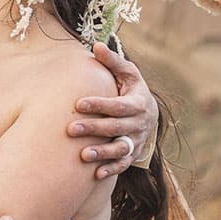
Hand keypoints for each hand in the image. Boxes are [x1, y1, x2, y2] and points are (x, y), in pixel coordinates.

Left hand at [68, 43, 157, 178]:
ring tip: (82, 155)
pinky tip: (95, 174)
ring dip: (102, 153)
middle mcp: (139, 124)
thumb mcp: (128, 72)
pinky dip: (111, 169)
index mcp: (138, 103)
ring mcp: (137, 140)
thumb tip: (96, 45)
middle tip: (70, 130)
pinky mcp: (133, 154)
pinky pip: (123, 164)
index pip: (117, 105)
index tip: (78, 104)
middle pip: (115, 128)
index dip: (99, 105)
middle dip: (93, 129)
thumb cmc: (132, 88)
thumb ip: (113, 61)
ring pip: (120, 149)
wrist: (150, 113)